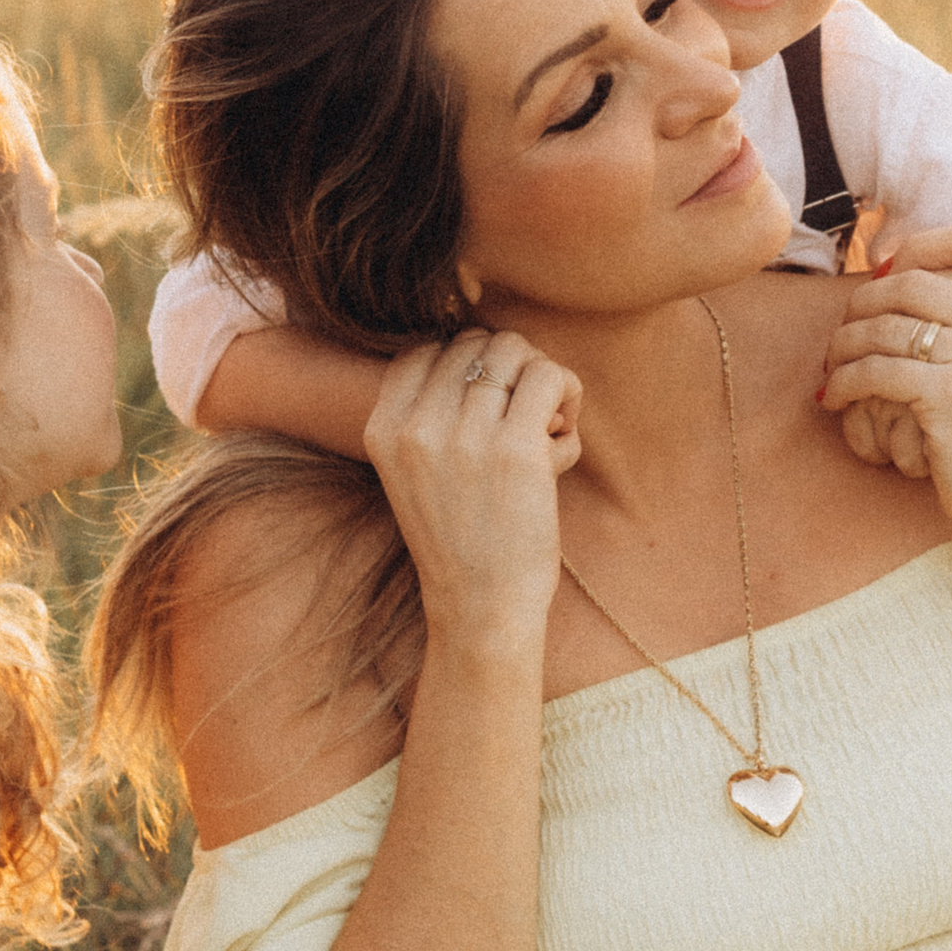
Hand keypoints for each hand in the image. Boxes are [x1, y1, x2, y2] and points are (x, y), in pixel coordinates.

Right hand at [362, 328, 581, 652]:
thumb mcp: (417, 472)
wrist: (481, 607)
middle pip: (476, 342)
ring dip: (543, 377)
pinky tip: (565, 431)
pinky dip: (568, 393)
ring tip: (550, 420)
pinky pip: (550, 377)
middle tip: (528, 412)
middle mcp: (416, 427)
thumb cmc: (463, 537)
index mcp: (383, 429)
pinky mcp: (516, 450)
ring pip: (517, 351)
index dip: (468, 363)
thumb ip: (437, 413)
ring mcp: (464, 437)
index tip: (489, 401)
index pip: (426, 349)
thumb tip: (499, 342)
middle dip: (511, 367)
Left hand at [819, 227, 951, 548]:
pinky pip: (875, 370)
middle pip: (913, 282)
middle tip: (844, 333)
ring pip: (885, 326)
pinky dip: (844, 382)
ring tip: (833, 366)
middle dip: (863, 304)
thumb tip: (889, 263)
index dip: (918, 248)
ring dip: (844, 345)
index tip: (885, 275)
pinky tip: (836, 397)